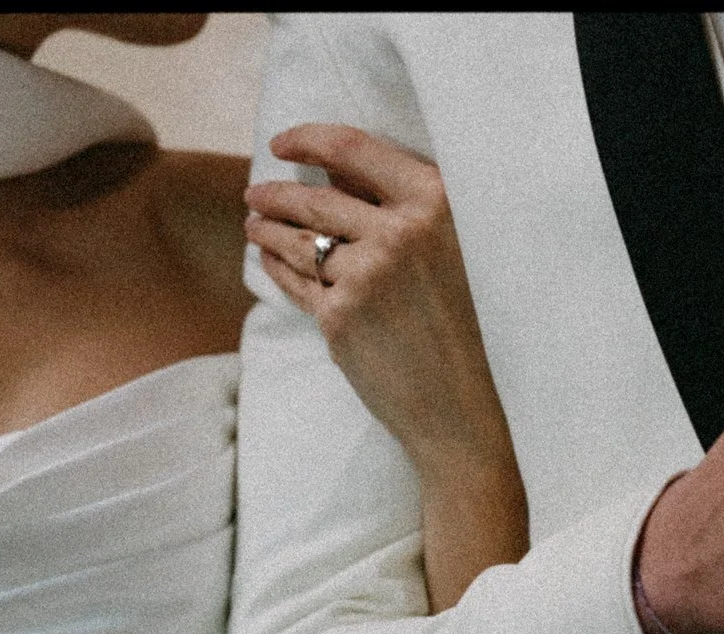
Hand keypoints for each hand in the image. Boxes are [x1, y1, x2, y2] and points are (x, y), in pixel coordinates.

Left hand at [244, 124, 515, 486]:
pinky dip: (277, 267)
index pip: (354, 149)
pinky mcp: (340, 320)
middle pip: (315, 199)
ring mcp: (364, 277)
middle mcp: (396, 233)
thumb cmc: (470, 326)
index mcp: (433, 202)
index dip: (308, 139)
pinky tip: (268, 259)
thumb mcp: (455, 248)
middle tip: (255, 192)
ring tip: (253, 223)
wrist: (466, 405)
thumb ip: (405, 208)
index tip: (284, 142)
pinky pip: (297, 284)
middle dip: (275, 193)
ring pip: (299, 241)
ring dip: (267, 228)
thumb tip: (337, 177)